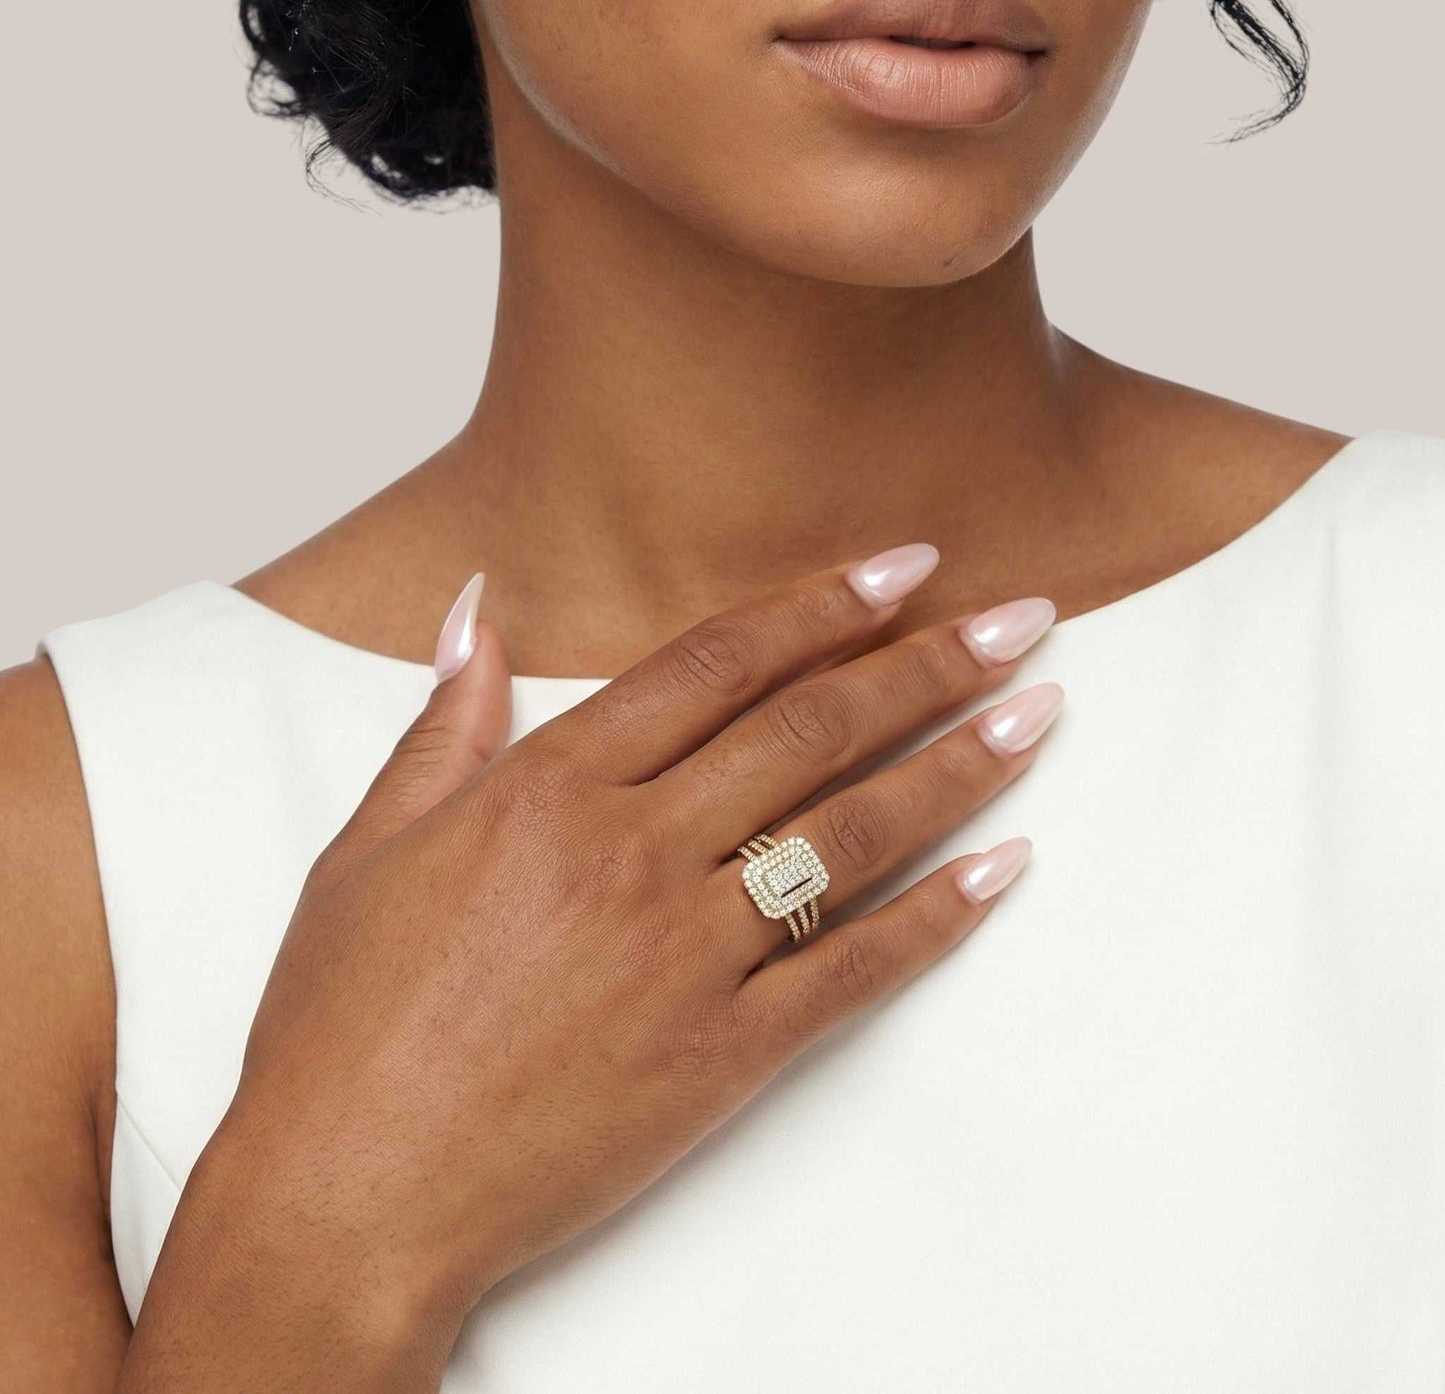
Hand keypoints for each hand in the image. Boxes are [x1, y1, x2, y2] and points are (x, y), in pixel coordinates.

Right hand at [120, 544, 1061, 1389]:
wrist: (350, 1194)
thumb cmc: (343, 1022)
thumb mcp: (369, 848)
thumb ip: (444, 722)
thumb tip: (479, 609)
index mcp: (547, 787)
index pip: (717, 663)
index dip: (822, 605)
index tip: (906, 567)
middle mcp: (631, 852)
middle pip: (812, 731)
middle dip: (928, 665)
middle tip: (1023, 620)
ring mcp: (686, 954)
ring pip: (853, 834)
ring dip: (959, 766)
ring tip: (1039, 715)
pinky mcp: (723, 1053)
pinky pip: (856, 970)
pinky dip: (940, 917)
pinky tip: (1005, 868)